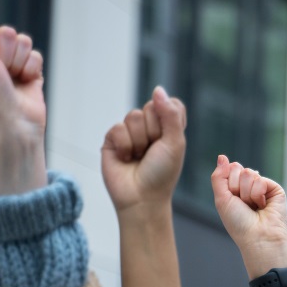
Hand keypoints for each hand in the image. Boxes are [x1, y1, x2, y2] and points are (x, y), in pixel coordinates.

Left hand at [0, 1, 45, 193]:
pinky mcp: (30, 71)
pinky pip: (36, 55)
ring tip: (14, 79)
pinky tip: (26, 83)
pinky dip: (33, 70)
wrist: (16, 123)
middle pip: (9, 32)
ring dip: (21, 62)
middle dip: (8, 53)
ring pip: (25, 42)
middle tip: (3, 72)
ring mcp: (12, 63)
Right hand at [101, 86, 186, 213]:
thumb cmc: (162, 173)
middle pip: (151, 107)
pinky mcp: (112, 139)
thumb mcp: (174, 143)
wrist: (141, 198)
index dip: (169, 118)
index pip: (171, 104)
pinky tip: (126, 159)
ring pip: (133, 116)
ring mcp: (131, 132)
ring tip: (139, 157)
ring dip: (139, 141)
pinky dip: (125, 146)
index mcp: (169, 127)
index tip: (169, 138)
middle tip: (153, 151)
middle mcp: (150, 127)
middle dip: (154, 132)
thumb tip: (158, 89)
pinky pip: (117, 128)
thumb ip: (170, 114)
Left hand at [211, 157, 286, 276]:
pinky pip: (261, 179)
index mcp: (236, 189)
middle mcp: (249, 186)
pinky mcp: (275, 189)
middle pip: (238, 168)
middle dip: (236, 187)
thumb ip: (219, 177)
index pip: (230, 169)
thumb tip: (222, 157)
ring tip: (253, 207)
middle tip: (243, 204)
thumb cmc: (239, 223)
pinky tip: (262, 205)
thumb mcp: (221, 199)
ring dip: (247, 193)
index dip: (228, 183)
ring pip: (249, 173)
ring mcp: (262, 187)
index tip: (232, 199)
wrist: (257, 237)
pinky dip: (258, 194)